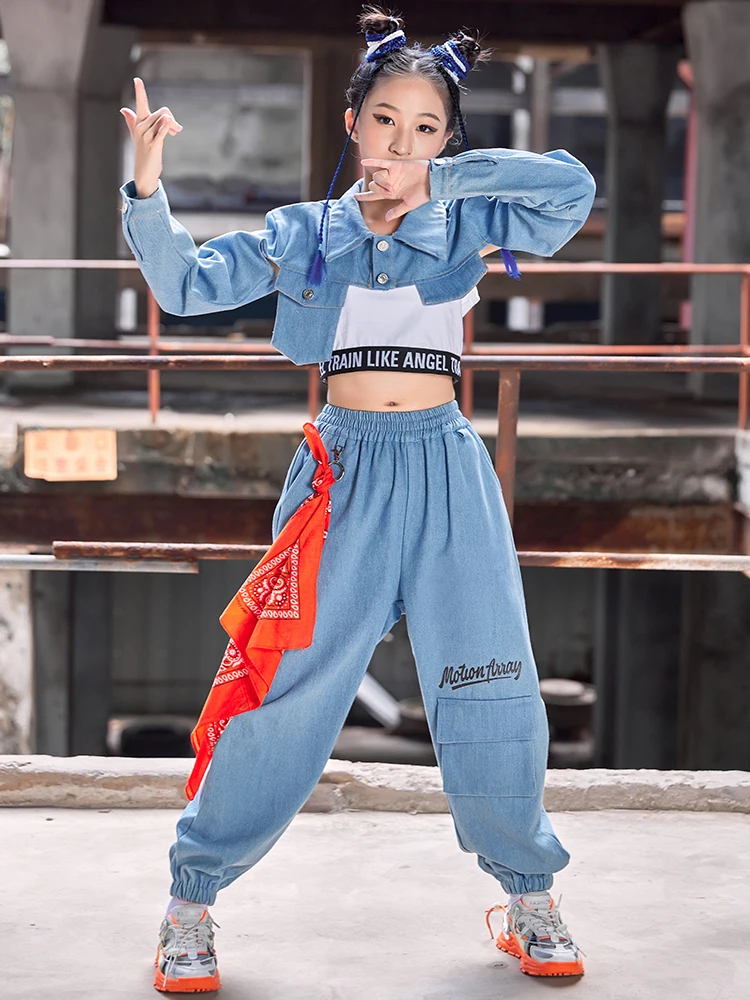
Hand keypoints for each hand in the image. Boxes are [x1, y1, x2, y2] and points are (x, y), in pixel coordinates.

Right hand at [120, 77, 182, 198]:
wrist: (144, 173)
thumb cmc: (143, 154)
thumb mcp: (136, 136)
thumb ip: (131, 122)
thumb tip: (123, 110)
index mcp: (139, 123)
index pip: (140, 103)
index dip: (139, 91)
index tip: (137, 80)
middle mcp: (141, 127)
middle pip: (161, 112)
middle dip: (171, 118)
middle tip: (176, 129)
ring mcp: (146, 136)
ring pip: (163, 119)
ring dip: (173, 124)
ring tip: (175, 132)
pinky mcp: (153, 145)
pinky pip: (161, 131)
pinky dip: (166, 126)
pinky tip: (171, 126)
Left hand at [354, 158, 430, 220]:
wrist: (432, 181)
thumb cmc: (423, 194)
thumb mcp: (409, 205)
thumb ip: (397, 210)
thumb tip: (386, 218)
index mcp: (391, 194)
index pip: (374, 195)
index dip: (364, 196)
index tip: (355, 196)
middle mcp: (390, 183)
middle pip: (374, 185)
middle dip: (379, 188)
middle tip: (391, 189)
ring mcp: (392, 174)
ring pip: (377, 176)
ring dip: (382, 180)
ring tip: (393, 182)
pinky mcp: (395, 165)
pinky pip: (380, 163)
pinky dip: (372, 162)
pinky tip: (363, 161)